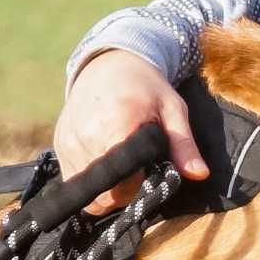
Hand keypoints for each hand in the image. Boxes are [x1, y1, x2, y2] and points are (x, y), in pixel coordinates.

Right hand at [53, 50, 207, 212]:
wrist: (109, 63)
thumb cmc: (147, 87)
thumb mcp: (173, 110)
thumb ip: (183, 145)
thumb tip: (200, 174)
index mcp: (116, 128)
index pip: (124, 185)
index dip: (140, 187)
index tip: (150, 172)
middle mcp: (86, 138)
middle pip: (104, 196)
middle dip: (125, 192)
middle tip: (139, 171)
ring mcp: (68, 143)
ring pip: (87, 194)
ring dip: (107, 189)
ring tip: (123, 165)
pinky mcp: (59, 145)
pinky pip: (73, 180)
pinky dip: (90, 180)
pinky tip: (105, 160)